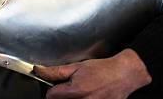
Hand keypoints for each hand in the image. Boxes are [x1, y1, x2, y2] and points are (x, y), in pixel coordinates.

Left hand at [34, 49, 151, 98]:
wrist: (124, 75)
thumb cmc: (102, 69)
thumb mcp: (77, 66)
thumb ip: (56, 71)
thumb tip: (38, 70)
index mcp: (76, 91)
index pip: (51, 96)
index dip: (51, 89)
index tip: (57, 85)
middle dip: (62, 95)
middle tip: (70, 87)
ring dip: (72, 98)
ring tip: (81, 90)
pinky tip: (89, 94)